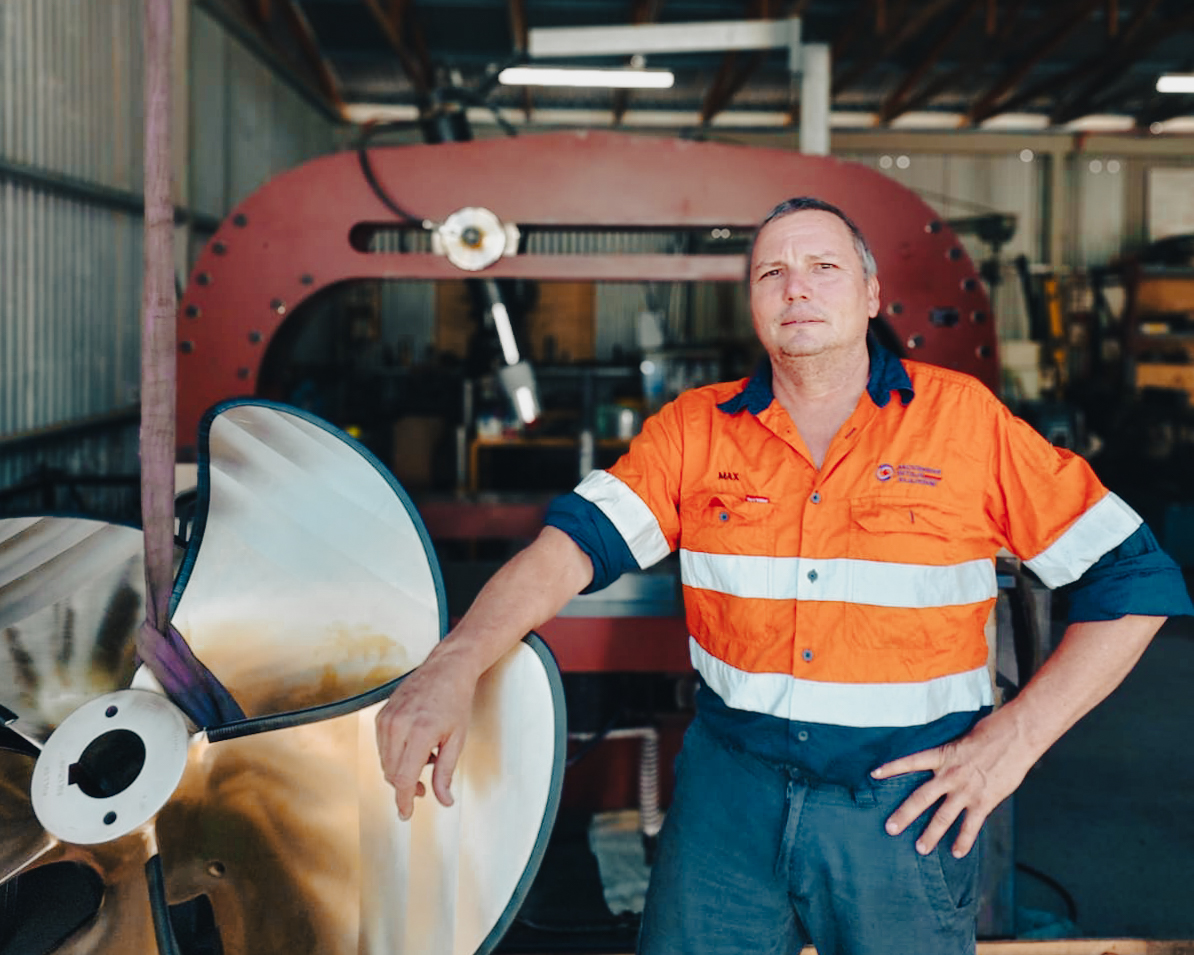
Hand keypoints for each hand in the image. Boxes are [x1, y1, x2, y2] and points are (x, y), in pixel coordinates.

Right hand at [375, 645, 478, 819]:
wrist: (445, 669)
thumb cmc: (455, 702)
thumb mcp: (457, 740)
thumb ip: (446, 773)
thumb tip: (443, 801)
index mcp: (420, 732)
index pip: (402, 777)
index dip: (403, 800)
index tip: (406, 814)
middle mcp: (398, 725)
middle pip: (391, 772)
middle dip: (405, 787)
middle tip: (424, 788)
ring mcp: (386, 718)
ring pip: (385, 761)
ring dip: (401, 770)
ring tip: (427, 758)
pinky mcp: (381, 714)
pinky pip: (382, 746)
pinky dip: (396, 754)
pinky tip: (416, 746)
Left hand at [870, 711, 1033, 857]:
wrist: (1016, 736)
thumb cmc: (992, 731)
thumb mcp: (963, 739)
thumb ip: (952, 755)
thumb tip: (945, 763)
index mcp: (942, 756)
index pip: (910, 762)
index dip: (891, 768)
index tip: (874, 774)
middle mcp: (949, 775)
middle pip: (920, 798)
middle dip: (904, 815)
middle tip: (890, 829)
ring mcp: (966, 790)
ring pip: (943, 817)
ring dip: (930, 835)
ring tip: (920, 849)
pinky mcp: (984, 801)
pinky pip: (971, 826)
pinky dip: (963, 840)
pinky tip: (957, 853)